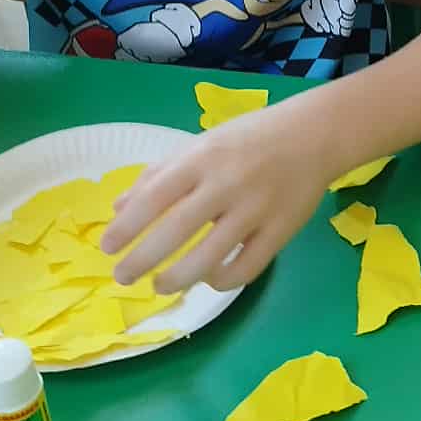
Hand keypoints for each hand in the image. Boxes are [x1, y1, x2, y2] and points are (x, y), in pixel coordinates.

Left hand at [101, 107, 331, 293]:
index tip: (107, 247)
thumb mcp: (201, 144)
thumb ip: (160, 174)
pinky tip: (208, 279)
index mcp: (202, 158)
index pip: (155, 196)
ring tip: (160, 285)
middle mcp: (227, 183)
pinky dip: (222, 280)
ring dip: (178, 278)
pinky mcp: (281, 231)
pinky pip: (247, 268)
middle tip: (123, 277)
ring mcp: (256, 209)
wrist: (314, 135)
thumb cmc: (248, 138)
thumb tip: (119, 208)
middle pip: (177, 231)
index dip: (127, 226)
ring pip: (210, 257)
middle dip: (143, 259)